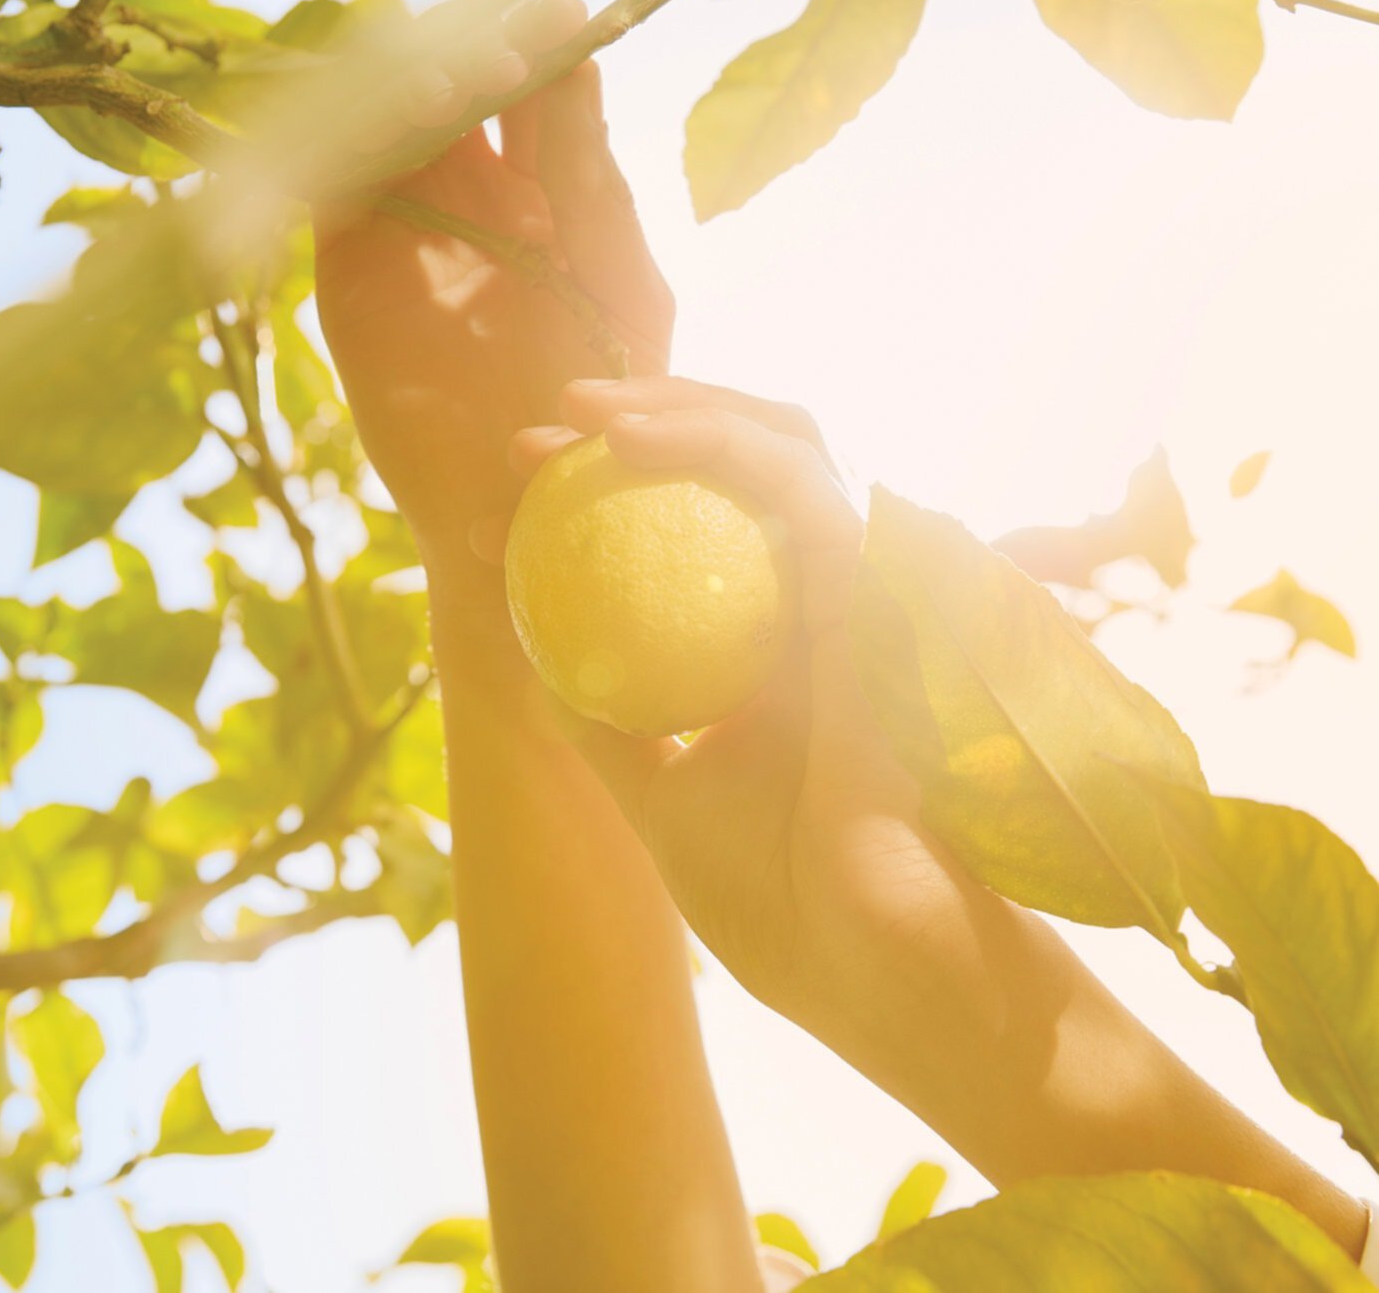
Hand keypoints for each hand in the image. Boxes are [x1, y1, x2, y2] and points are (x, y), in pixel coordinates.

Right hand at [313, 0, 673, 586]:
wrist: (526, 509)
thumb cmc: (602, 406)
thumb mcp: (622, 291)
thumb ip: (599, 190)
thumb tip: (583, 67)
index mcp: (548, 191)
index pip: (535, 89)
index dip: (542, 45)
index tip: (562, 19)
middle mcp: (471, 195)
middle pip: (454, 85)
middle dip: (473, 55)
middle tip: (501, 59)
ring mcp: (409, 224)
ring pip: (391, 119)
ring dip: (412, 87)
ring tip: (456, 91)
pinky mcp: (352, 265)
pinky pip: (335, 180)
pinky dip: (349, 141)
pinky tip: (391, 127)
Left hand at [506, 377, 970, 1029]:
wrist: (877, 972)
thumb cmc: (788, 907)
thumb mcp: (664, 801)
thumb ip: (610, 726)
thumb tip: (533, 657)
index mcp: (772, 652)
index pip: (690, 539)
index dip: (600, 505)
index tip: (504, 509)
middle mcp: (815, 608)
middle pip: (733, 475)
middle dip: (636, 432)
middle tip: (535, 443)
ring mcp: (852, 593)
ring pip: (778, 449)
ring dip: (675, 412)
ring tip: (577, 414)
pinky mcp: (879, 592)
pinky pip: (799, 487)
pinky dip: (715, 446)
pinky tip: (630, 440)